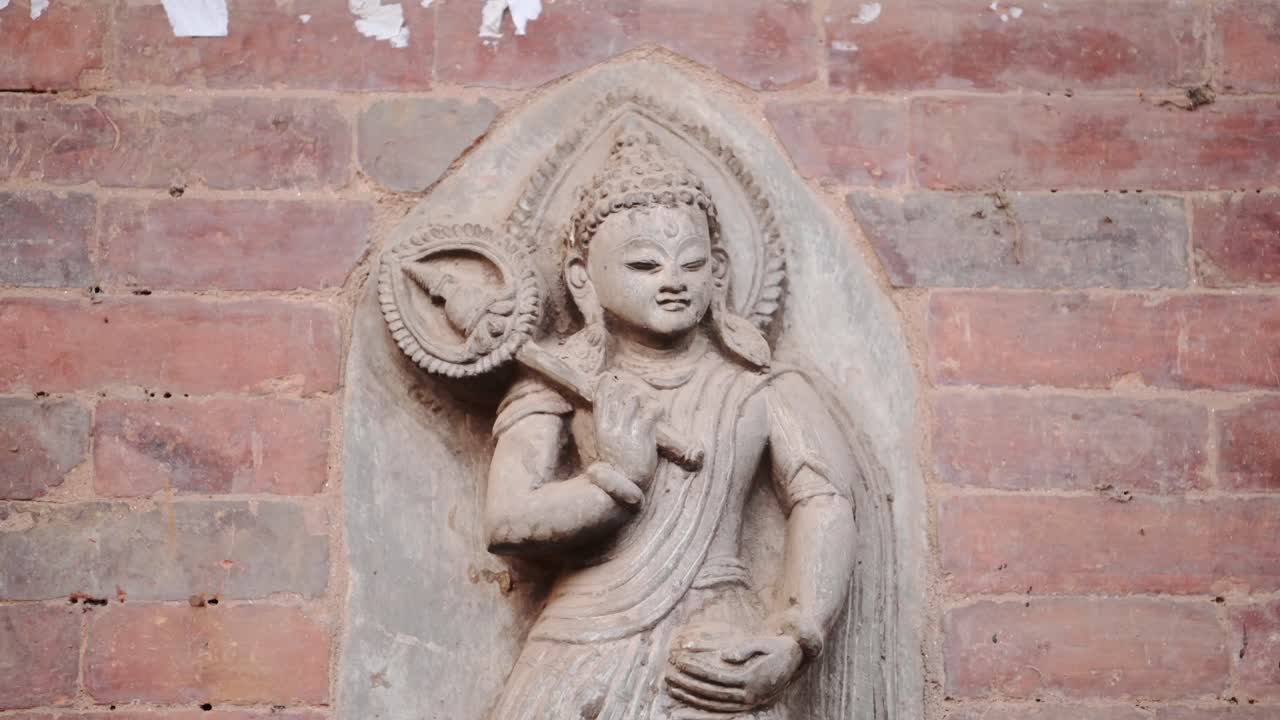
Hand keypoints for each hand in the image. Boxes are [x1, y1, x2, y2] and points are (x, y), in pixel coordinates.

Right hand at [593, 373, 662, 487]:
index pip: (600, 400)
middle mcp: (612, 428)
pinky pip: (649, 414)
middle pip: (617, 396)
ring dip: (640, 397)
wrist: (624, 485)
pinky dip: (655, 408)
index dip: (603, 385)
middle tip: (632, 390)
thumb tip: (613, 413)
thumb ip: (609, 428)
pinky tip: (658, 410)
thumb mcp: (607, 444)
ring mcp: (626, 432)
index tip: (607, 376)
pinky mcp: (641, 437)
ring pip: (632, 400)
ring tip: (646, 401)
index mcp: (601, 429)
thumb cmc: (619, 466)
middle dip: (625, 388)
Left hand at [665, 628, 802, 713]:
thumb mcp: (765, 643)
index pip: (718, 676)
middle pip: (712, 692)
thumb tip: (724, 655)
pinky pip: (721, 714)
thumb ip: (745, 649)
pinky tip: (684, 712)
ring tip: (672, 691)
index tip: (680, 662)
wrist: (797, 660)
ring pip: (714, 705)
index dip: (698, 669)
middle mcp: (749, 695)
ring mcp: (748, 703)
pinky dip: (702, 714)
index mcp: (752, 679)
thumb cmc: (779, 647)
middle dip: (689, 684)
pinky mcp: (747, 706)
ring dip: (691, 699)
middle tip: (669, 675)